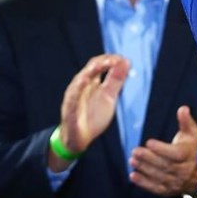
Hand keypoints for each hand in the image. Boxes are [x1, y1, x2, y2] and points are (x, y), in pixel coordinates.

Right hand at [49, 53, 129, 167]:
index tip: (122, 59)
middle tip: (114, 60)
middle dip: (101, 63)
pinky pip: (72, 101)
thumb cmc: (94, 115)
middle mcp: (80, 86)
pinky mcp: (69, 112)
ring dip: (88, 73)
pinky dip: (77, 93)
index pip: (98, 64)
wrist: (80, 138)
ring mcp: (73, 98)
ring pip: (78, 82)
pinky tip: (83, 85)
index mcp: (91, 82)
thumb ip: (117, 80)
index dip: (110, 59)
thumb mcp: (109, 97)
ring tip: (98, 66)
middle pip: (89, 69)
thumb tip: (126, 61)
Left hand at [128, 104, 196, 196]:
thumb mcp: (194, 134)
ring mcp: (177, 183)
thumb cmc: (196, 148)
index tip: (148, 142)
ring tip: (132, 161)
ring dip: (144, 169)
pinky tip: (133, 176)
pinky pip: (156, 188)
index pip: (175, 154)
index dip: (161, 149)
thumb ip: (186, 122)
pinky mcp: (170, 191)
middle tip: (135, 151)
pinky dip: (144, 183)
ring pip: (159, 176)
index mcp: (189, 155)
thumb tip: (183, 108)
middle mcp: (184, 171)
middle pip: (165, 165)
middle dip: (148, 158)